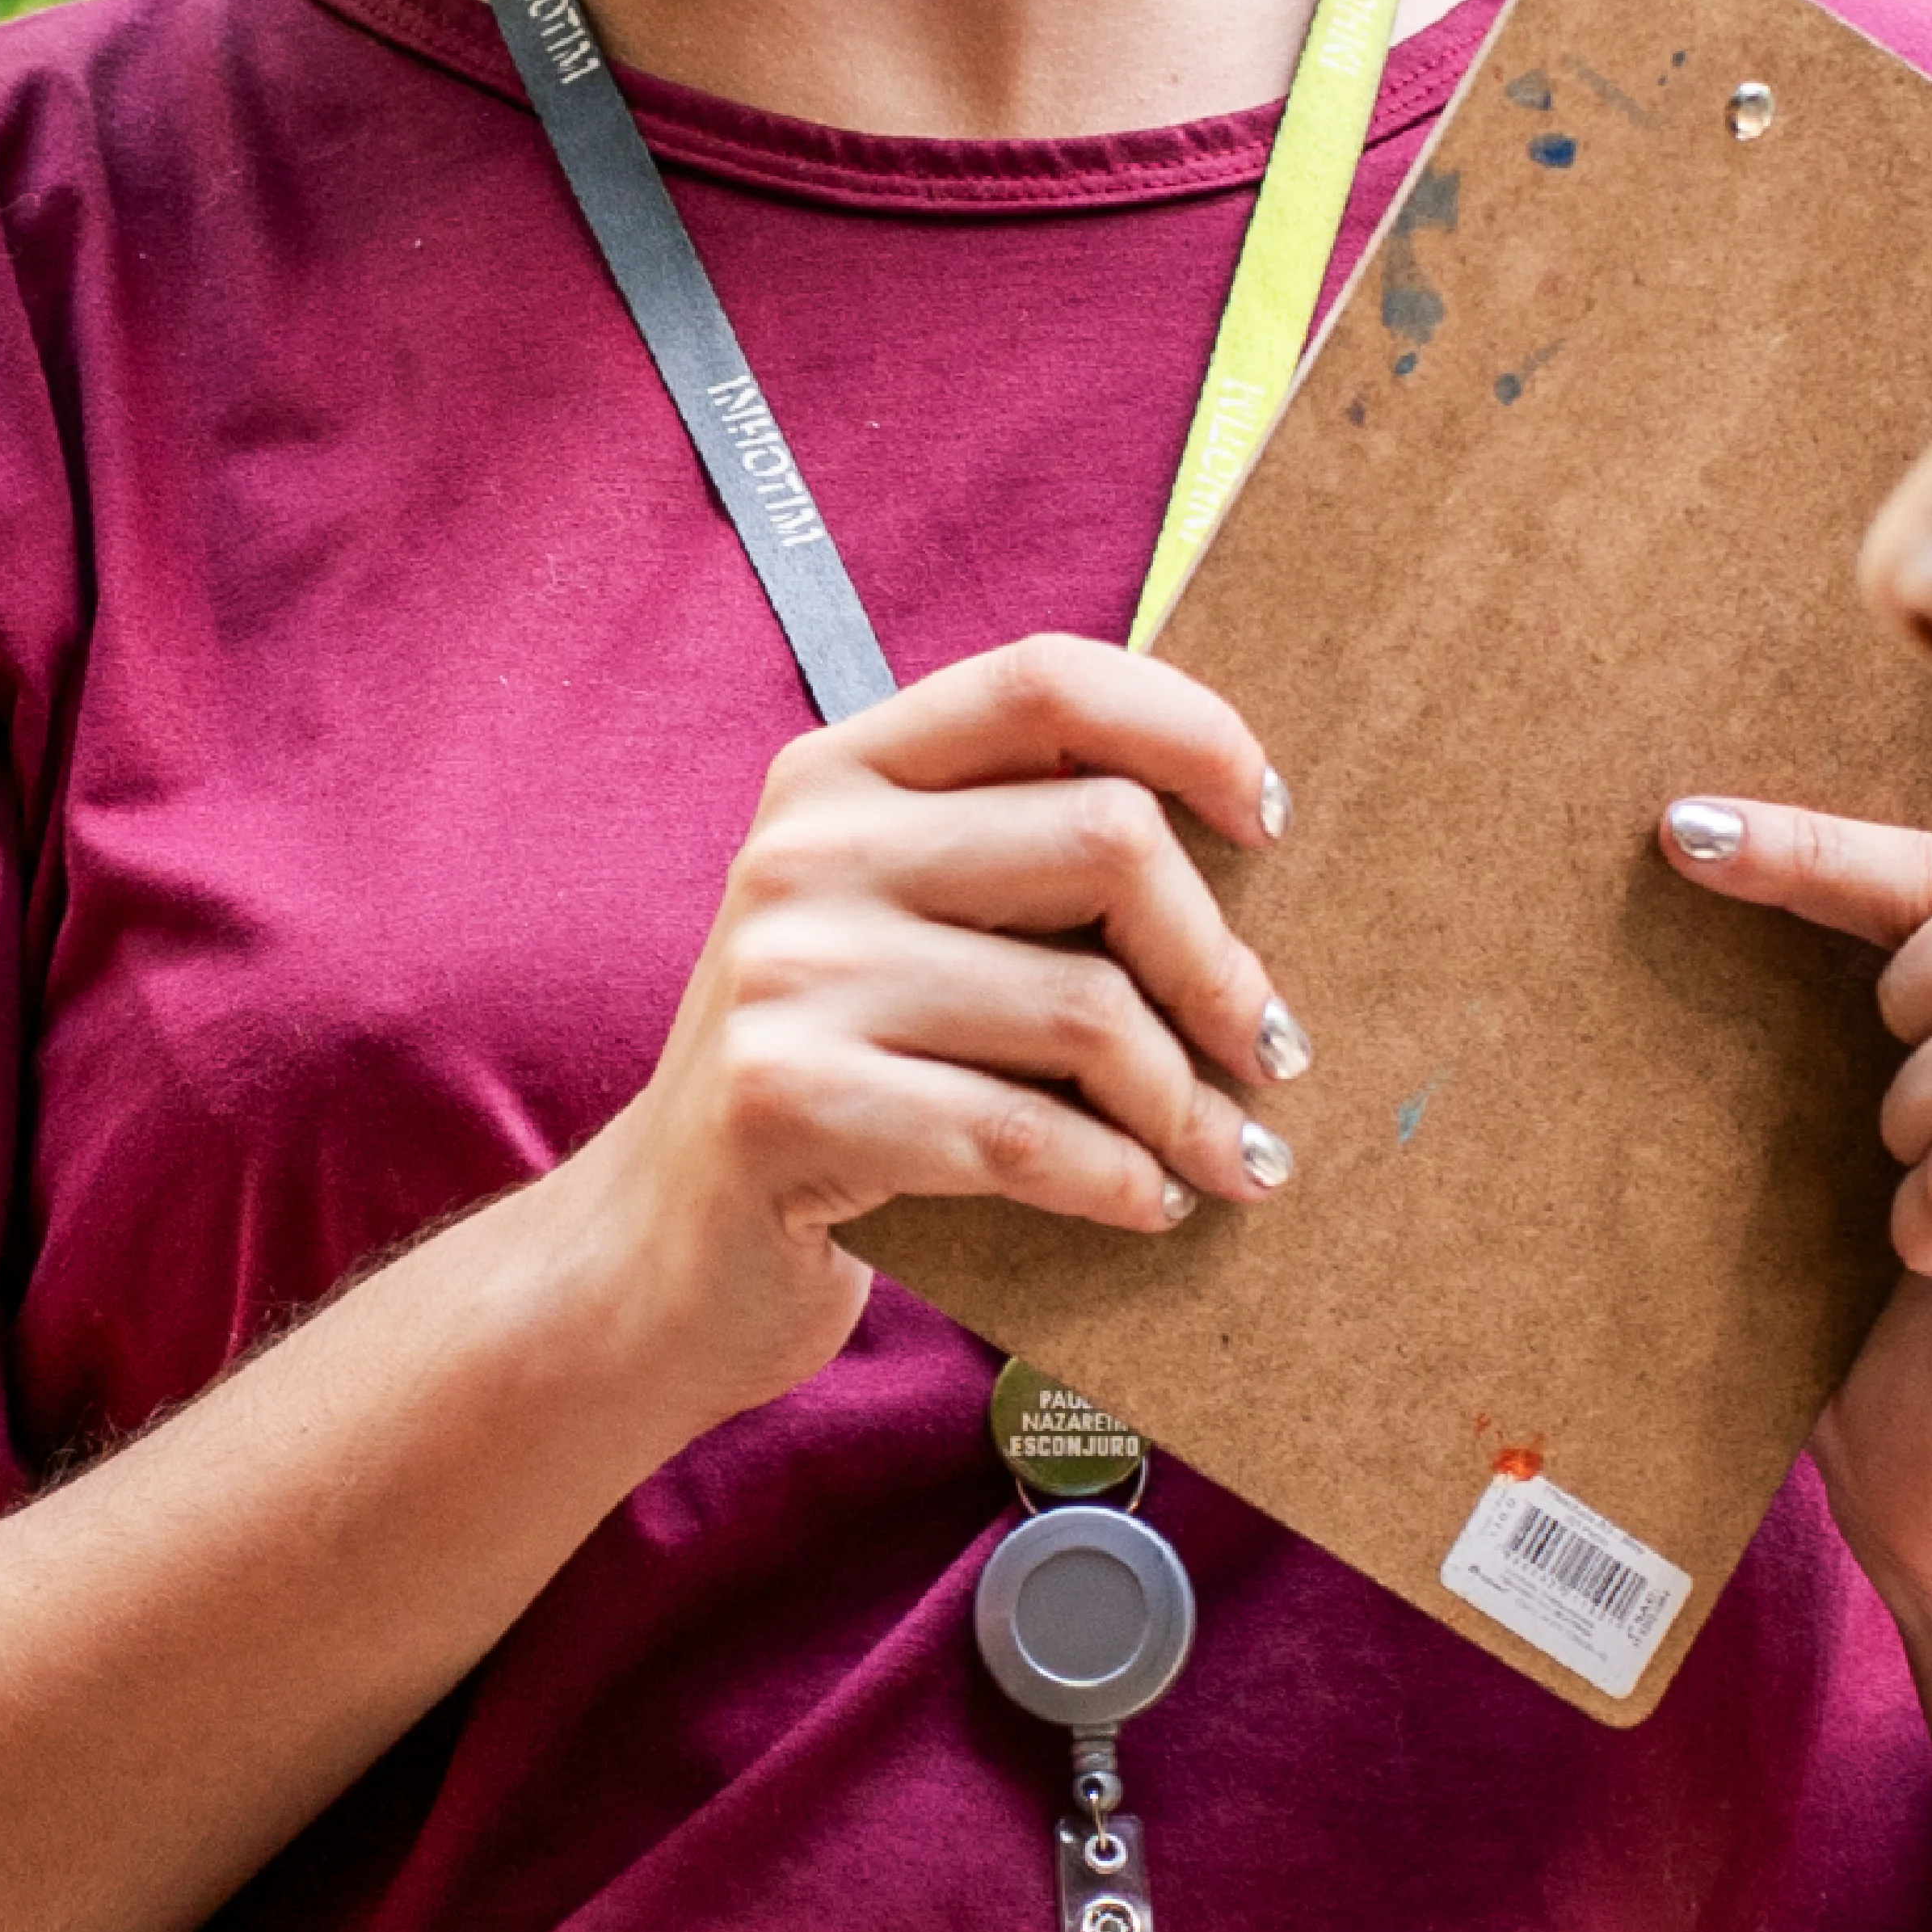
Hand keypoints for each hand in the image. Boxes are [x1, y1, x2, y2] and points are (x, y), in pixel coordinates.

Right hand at [554, 634, 1304, 1435]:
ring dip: (1189, 1104)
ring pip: (1085, 1008)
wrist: (661, 1251)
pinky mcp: (788, 1101)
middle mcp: (806, 849)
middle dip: (1219, 962)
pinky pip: (1024, 1134)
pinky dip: (1120, 1181)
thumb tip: (1244, 852)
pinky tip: (1150, 1204)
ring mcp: (788, 972)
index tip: (1267, 825)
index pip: (1046, 680)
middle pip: (1106, 837)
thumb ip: (1012, 864)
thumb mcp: (894, 934)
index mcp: (839, 772)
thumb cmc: (833, 1082)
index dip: (1189, 731)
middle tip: (1269, 1047)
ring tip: (1232, 1156)